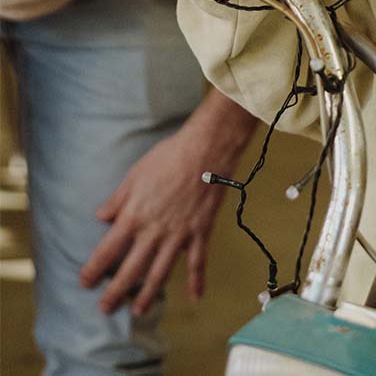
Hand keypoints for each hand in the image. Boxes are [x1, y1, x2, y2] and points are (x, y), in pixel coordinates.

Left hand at [79, 99, 252, 314]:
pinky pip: (198, 261)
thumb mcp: (136, 174)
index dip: (94, 269)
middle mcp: (154, 231)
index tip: (85, 282)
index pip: (108, 249)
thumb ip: (118, 199)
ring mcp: (178, 235)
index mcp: (134, 215)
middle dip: (116, 291)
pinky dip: (197, 280)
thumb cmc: (169, 156)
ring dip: (148, 294)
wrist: (206, 149)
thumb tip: (100, 217)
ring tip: (137, 310)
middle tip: (105, 308)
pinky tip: (195, 298)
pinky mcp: (200, 232)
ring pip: (160, 272)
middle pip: (131, 269)